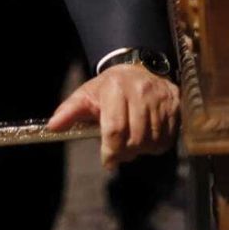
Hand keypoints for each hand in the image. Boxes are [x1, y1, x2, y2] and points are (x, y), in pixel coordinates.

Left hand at [46, 64, 179, 170]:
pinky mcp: (176, 105)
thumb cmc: (110, 87)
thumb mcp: (87, 94)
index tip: (108, 161)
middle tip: (119, 152)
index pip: (115, 130)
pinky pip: (167, 138)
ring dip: (141, 150)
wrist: (140, 68)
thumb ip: (70, 111)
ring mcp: (161, 98)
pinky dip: (156, 145)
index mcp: (116, 88)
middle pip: (135, 140)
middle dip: (125, 153)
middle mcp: (141, 91)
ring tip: (132, 142)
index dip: (110, 152)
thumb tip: (52, 127)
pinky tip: (147, 136)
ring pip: (152, 141)